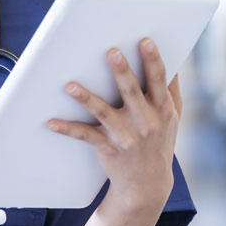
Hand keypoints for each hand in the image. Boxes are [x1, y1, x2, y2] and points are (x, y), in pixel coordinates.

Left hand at [46, 39, 180, 212]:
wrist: (147, 185)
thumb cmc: (160, 141)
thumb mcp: (174, 117)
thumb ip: (172, 89)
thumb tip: (172, 59)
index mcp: (162, 109)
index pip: (159, 80)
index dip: (153, 60)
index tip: (145, 41)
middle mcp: (145, 121)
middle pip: (131, 91)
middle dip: (122, 72)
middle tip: (112, 52)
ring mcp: (125, 135)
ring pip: (103, 112)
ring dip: (87, 98)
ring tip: (71, 86)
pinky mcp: (107, 147)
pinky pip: (85, 136)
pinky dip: (68, 129)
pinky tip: (51, 122)